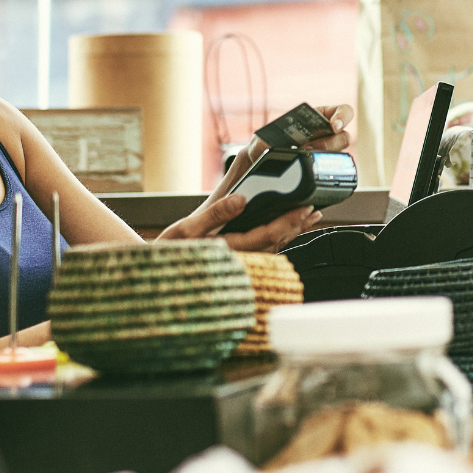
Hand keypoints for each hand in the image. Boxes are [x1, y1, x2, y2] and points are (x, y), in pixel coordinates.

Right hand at [157, 193, 322, 251]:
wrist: (159, 273)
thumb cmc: (169, 251)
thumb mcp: (186, 229)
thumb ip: (215, 214)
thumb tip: (241, 199)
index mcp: (228, 250)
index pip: (266, 235)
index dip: (288, 221)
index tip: (304, 208)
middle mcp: (238, 260)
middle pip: (276, 243)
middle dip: (296, 226)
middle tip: (313, 209)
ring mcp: (239, 264)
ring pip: (273, 248)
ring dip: (292, 232)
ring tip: (308, 217)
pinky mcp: (237, 263)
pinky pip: (264, 251)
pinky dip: (279, 238)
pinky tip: (287, 229)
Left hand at [226, 104, 356, 175]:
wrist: (261, 171)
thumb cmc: (263, 149)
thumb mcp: (261, 141)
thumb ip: (267, 140)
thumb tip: (272, 145)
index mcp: (317, 119)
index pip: (342, 112)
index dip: (343, 116)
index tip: (335, 125)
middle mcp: (326, 136)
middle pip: (344, 137)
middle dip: (328, 144)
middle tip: (308, 149)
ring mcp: (327, 155)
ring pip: (340, 156)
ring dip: (324, 159)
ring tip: (304, 161)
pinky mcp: (325, 172)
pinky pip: (333, 174)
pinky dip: (323, 175)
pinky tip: (308, 174)